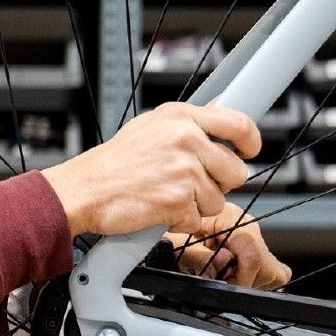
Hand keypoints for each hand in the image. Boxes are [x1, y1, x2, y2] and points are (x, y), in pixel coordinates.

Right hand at [40, 102, 260, 237]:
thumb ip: (186, 124)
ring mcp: (184, 170)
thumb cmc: (112, 163)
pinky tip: (159, 209)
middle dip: (218, 183)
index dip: (250, 141)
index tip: (249, 150)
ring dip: (196, 206)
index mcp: (180, 117)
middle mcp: (186, 139)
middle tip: (192, 184)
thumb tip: (220, 113)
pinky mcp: (179, 200)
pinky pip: (198, 220)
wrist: (84, 190)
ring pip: (217, 200)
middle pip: (235, 170)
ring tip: (166, 195)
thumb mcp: (150, 127)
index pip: (238, 123)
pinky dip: (180, 222)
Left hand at [163, 203, 290, 288]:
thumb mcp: (176, 244)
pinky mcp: (253, 247)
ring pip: (271, 270)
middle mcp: (247, 225)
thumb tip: (224, 261)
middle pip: (267, 265)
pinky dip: (253, 278)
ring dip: (248, 280)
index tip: (229, 287)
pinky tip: (232, 275)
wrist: (169, 218)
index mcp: (231, 218)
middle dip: (245, 280)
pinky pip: (267, 269)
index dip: (242, 277)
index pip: (253, 254)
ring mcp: (253, 236)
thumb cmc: (170, 228)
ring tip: (223, 274)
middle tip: (221, 280)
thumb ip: (199, 256)